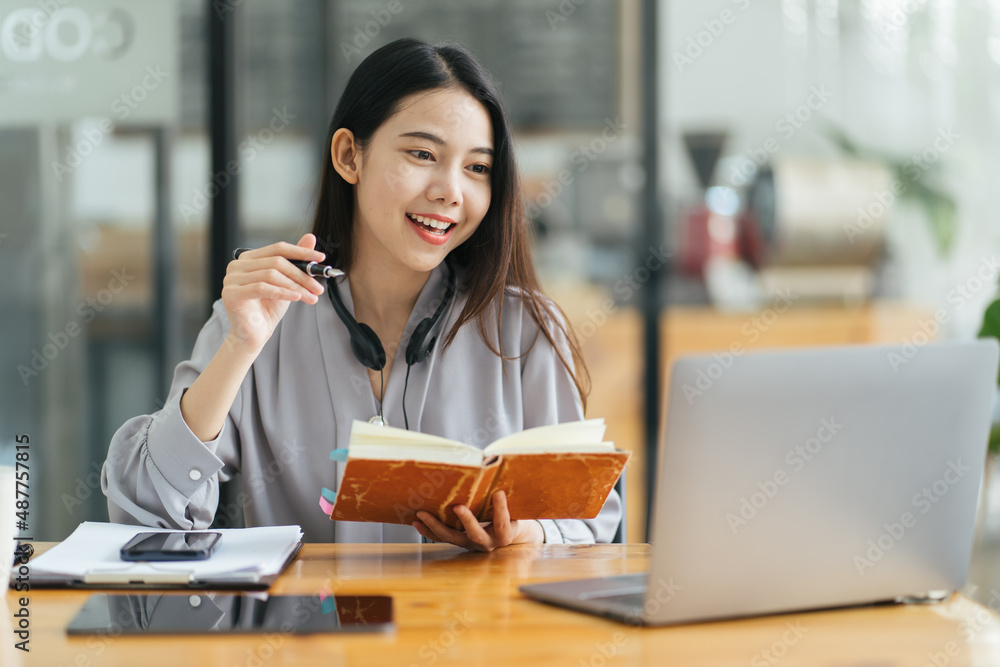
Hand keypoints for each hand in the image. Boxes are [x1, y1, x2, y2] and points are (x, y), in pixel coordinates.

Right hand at [221, 233, 326, 352]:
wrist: (254, 335)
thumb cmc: (268, 308)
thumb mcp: (287, 282)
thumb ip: (296, 261)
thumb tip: (310, 237)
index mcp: (249, 258)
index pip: (278, 248)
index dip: (301, 252)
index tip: (321, 258)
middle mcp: (237, 265)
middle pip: (276, 262)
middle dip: (301, 275)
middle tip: (318, 287)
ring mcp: (232, 279)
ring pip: (271, 275)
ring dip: (296, 286)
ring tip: (311, 297)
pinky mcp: (231, 294)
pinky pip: (262, 288)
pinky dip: (283, 292)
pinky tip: (297, 298)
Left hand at [413, 491, 543, 551]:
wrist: (506, 535)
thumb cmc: (510, 514)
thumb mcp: (514, 507)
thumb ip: (506, 495)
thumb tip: (495, 465)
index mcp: (504, 534)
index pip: (503, 523)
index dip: (501, 509)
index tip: (498, 493)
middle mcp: (487, 542)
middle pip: (475, 534)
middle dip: (467, 521)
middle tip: (458, 506)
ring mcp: (470, 543)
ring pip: (452, 537)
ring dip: (436, 526)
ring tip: (422, 514)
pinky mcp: (459, 542)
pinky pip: (442, 538)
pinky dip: (429, 531)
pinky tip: (417, 522)